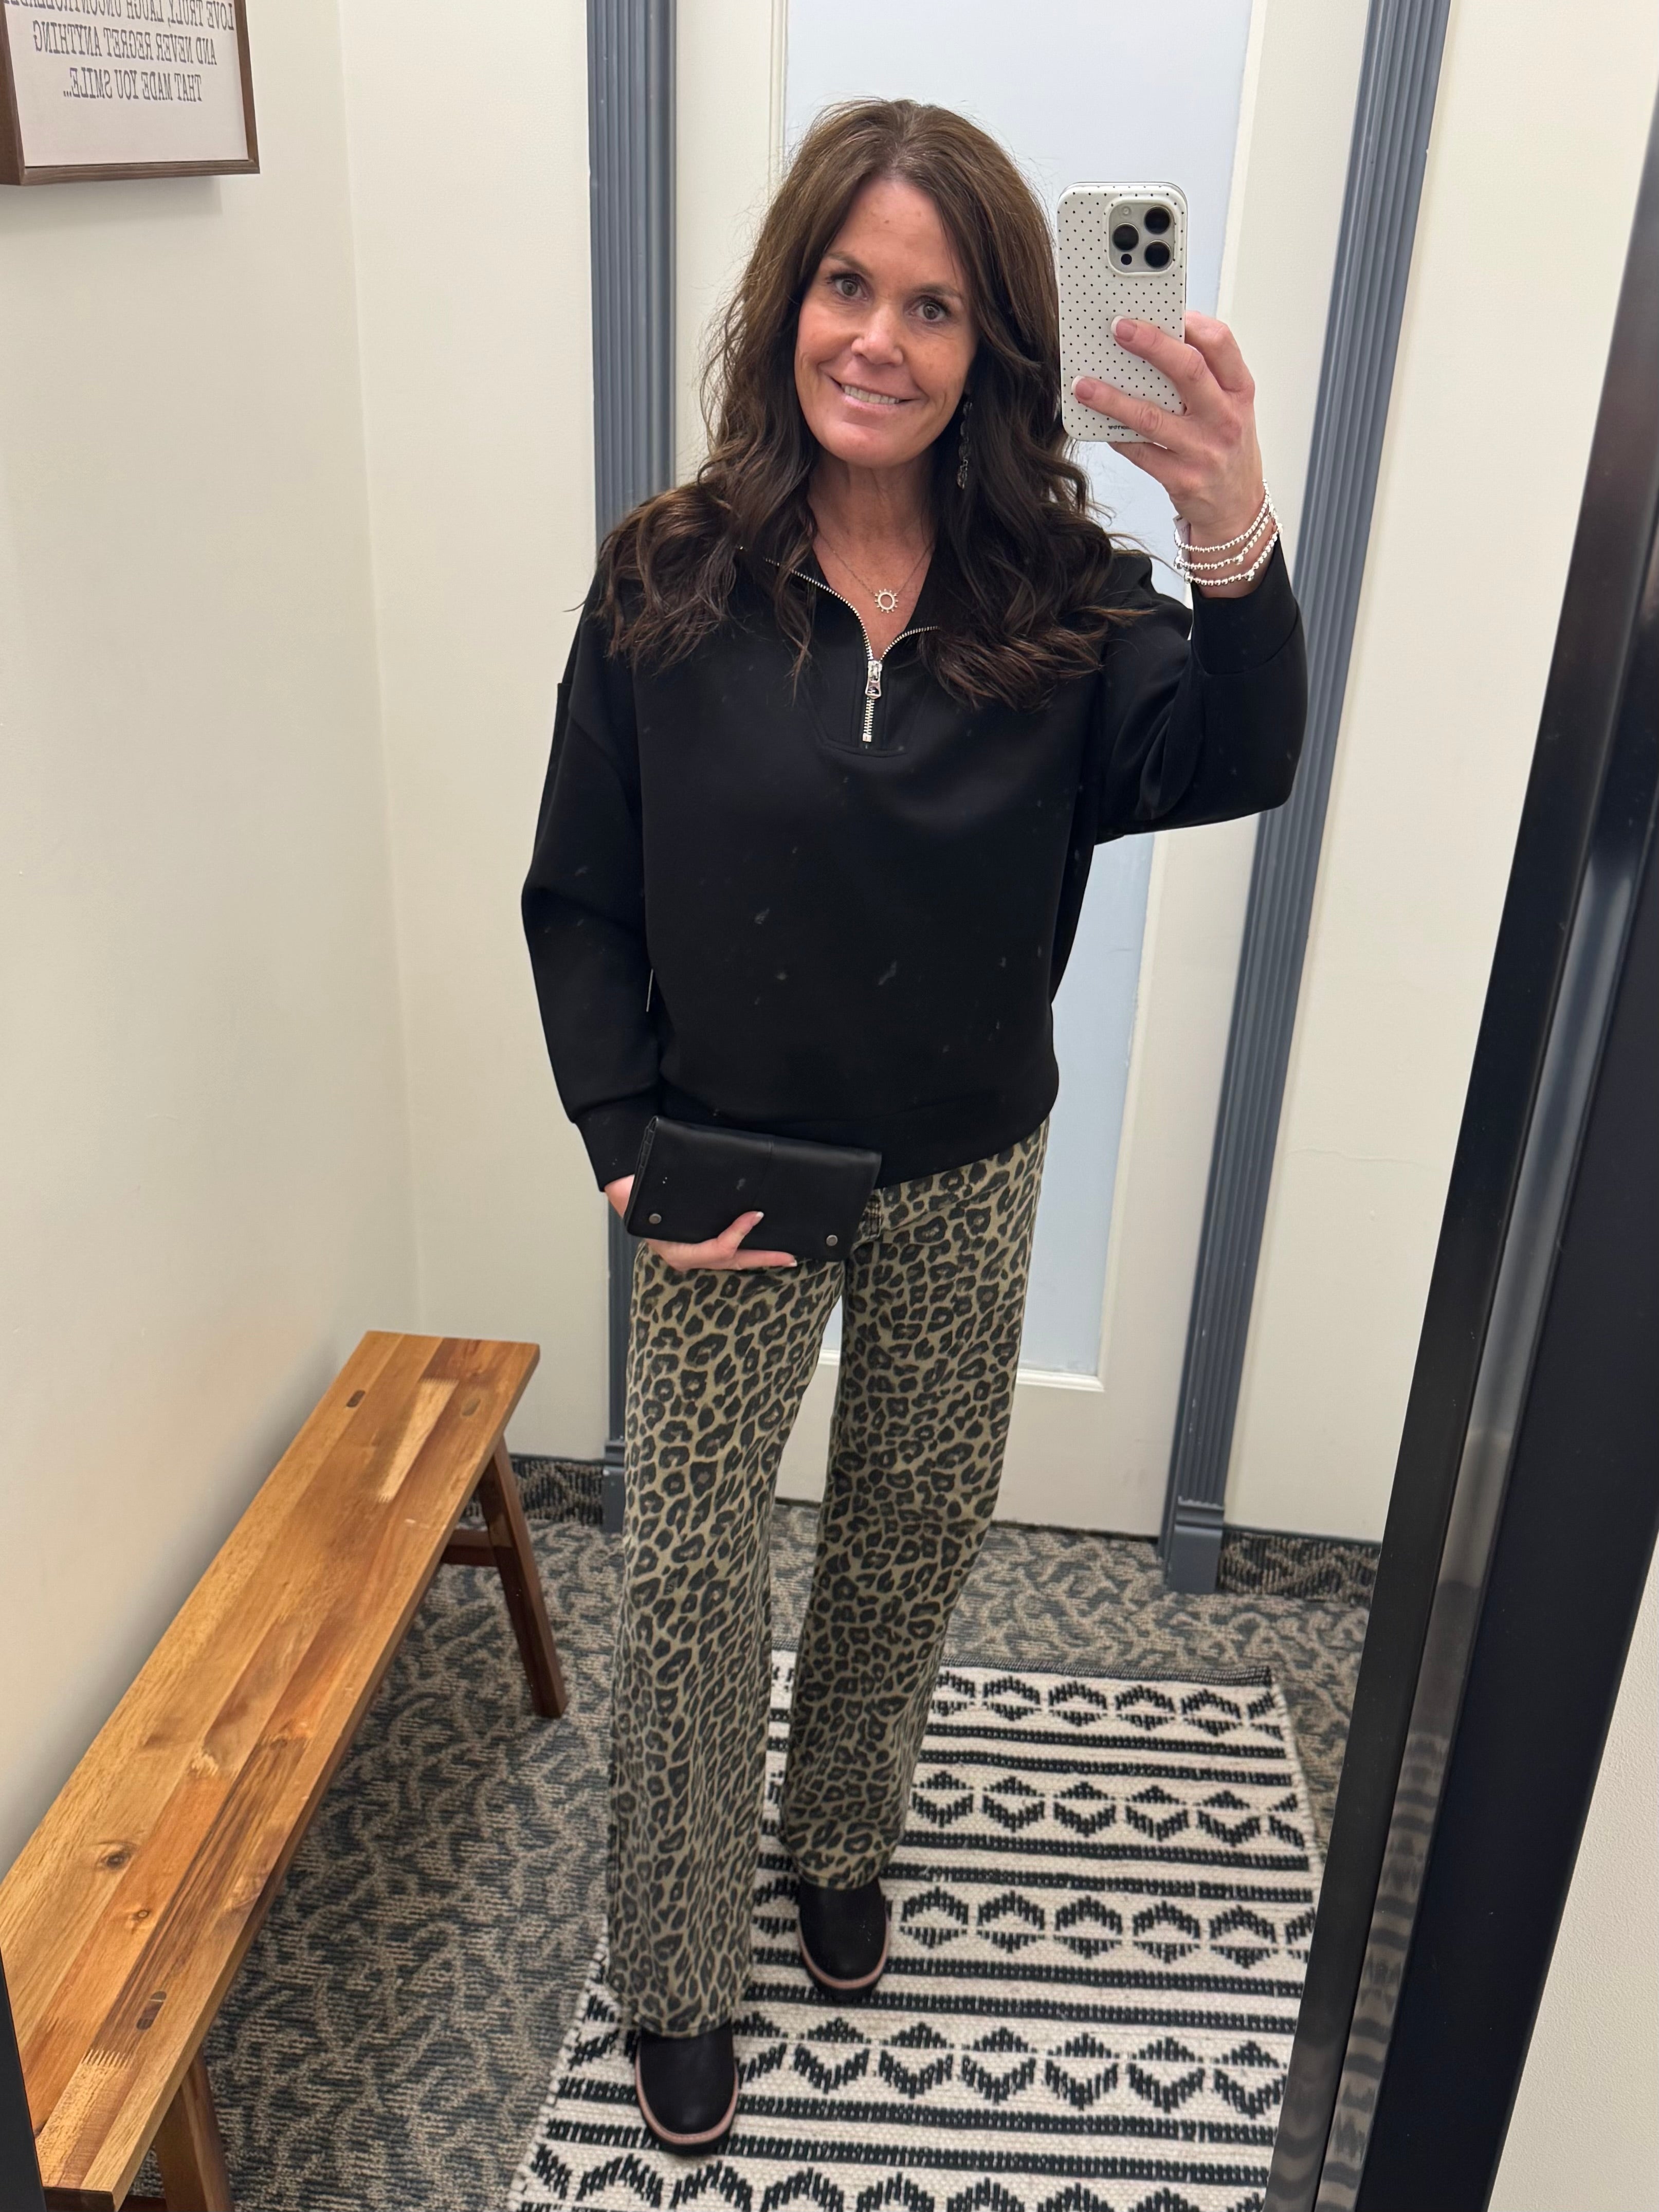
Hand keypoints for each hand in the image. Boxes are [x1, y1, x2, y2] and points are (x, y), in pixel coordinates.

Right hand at [604, 1175, 798, 1271]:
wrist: (627, 1196)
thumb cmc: (635, 1196)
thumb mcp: (638, 1198)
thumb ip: (650, 1197)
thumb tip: (652, 1189)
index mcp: (675, 1251)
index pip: (716, 1249)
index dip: (738, 1234)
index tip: (756, 1215)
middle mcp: (687, 1257)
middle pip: (732, 1261)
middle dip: (762, 1258)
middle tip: (788, 1255)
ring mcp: (694, 1255)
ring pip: (732, 1260)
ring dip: (758, 1257)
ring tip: (783, 1254)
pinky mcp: (700, 1248)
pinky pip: (727, 1252)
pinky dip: (745, 1249)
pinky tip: (761, 1245)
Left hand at [1073, 312, 1268, 596]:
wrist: (1237, 511)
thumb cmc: (1227, 449)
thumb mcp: (1230, 407)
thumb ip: (1205, 375)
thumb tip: (1155, 339)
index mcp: (1239, 391)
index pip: (1221, 344)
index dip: (1191, 321)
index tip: (1162, 307)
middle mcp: (1225, 419)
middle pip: (1187, 371)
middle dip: (1151, 345)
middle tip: (1119, 327)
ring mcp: (1203, 452)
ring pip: (1152, 417)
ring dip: (1113, 398)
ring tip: (1084, 384)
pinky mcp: (1181, 480)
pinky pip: (1139, 452)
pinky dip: (1115, 435)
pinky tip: (1096, 422)